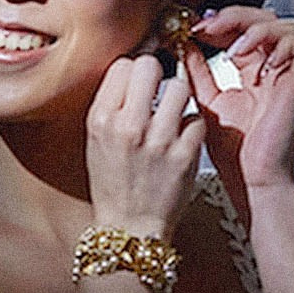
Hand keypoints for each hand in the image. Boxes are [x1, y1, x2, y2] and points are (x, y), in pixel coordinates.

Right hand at [84, 54, 205, 238]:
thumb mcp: (96, 140)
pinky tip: (182, 140)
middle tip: (159, 88)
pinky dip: (193, 128)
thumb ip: (113, 103)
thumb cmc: (114, 185)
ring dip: (179, 99)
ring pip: (180, 88)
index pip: (122, 65)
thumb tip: (133, 66)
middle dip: (158, 72)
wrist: (130, 228)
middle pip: (150, 66)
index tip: (141, 74)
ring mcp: (158, 140)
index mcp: (101, 120)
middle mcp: (128, 127)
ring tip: (172, 116)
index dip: (135, 67)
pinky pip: (197, 120)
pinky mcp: (185, 155)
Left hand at [182, 8, 293, 194]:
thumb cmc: (234, 151)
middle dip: (235, 15)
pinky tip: (252, 62)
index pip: (243, 27)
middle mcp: (274, 67)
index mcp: (253, 69)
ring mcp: (289, 74)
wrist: (252, 178)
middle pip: (266, 17)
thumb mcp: (206, 101)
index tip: (193, 27)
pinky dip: (279, 44)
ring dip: (256, 27)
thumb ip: (197, 72)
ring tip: (231, 48)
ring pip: (287, 25)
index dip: (221, 19)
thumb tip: (182, 45)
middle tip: (208, 26)